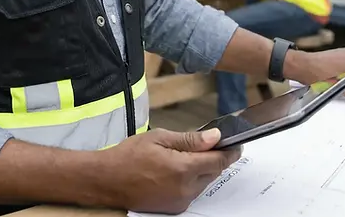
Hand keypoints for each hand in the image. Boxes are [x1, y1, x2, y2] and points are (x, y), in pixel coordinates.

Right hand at [97, 128, 241, 213]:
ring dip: (201, 170)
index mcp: (183, 169)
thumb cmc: (129, 156)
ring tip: (182, 156)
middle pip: (213, 172)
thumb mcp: (160, 138)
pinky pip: (192, 191)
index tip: (236, 144)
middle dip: (213, 158)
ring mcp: (180, 201)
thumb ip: (190, 139)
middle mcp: (186, 189)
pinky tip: (175, 170)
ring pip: (203, 182)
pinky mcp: (175, 207)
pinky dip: (191, 180)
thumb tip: (215, 137)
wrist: (108, 180)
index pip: (219, 161)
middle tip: (205, 145)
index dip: (230, 152)